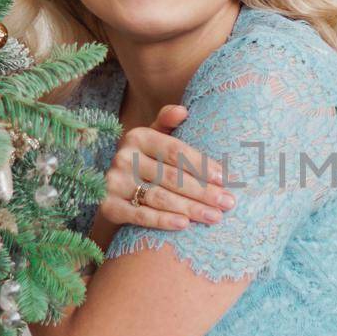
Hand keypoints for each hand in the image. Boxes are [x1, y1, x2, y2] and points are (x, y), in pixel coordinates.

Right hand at [98, 104, 236, 230]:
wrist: (111, 187)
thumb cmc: (145, 160)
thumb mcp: (154, 137)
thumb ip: (167, 122)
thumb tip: (183, 111)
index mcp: (138, 137)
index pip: (176, 152)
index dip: (202, 165)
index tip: (226, 179)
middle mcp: (124, 157)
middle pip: (171, 177)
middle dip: (203, 191)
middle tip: (228, 203)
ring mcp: (115, 183)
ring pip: (160, 197)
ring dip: (190, 208)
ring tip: (215, 217)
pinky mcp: (108, 206)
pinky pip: (140, 215)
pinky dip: (162, 221)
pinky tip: (184, 225)